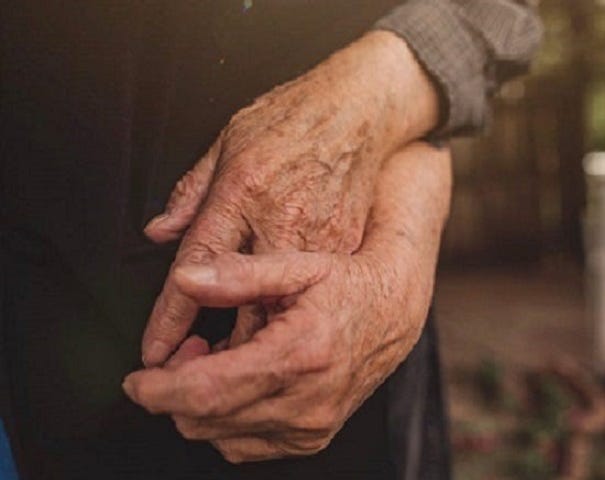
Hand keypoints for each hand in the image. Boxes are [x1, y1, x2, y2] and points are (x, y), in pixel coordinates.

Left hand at [123, 143, 451, 462]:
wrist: (390, 313)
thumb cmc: (347, 284)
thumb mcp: (296, 266)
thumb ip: (237, 274)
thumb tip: (185, 280)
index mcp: (298, 355)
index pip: (206, 392)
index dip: (158, 390)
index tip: (136, 380)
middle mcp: (306, 402)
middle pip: (206, 421)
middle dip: (176, 392)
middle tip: (189, 349)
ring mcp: (311, 427)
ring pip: (221, 438)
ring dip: (202, 405)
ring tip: (216, 360)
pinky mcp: (312, 437)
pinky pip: (246, 445)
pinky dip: (227, 419)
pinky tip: (239, 382)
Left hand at [139, 31, 438, 366]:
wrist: (359, 111)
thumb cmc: (291, 120)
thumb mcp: (228, 140)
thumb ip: (191, 192)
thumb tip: (160, 231)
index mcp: (242, 194)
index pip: (196, 269)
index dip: (171, 318)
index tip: (154, 352)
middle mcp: (281, 224)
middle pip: (241, 310)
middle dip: (211, 352)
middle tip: (186, 371)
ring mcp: (320, 242)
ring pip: (281, 317)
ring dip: (248, 350)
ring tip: (222, 367)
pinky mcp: (345, 250)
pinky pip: (312, 300)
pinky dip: (288, 326)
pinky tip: (272, 339)